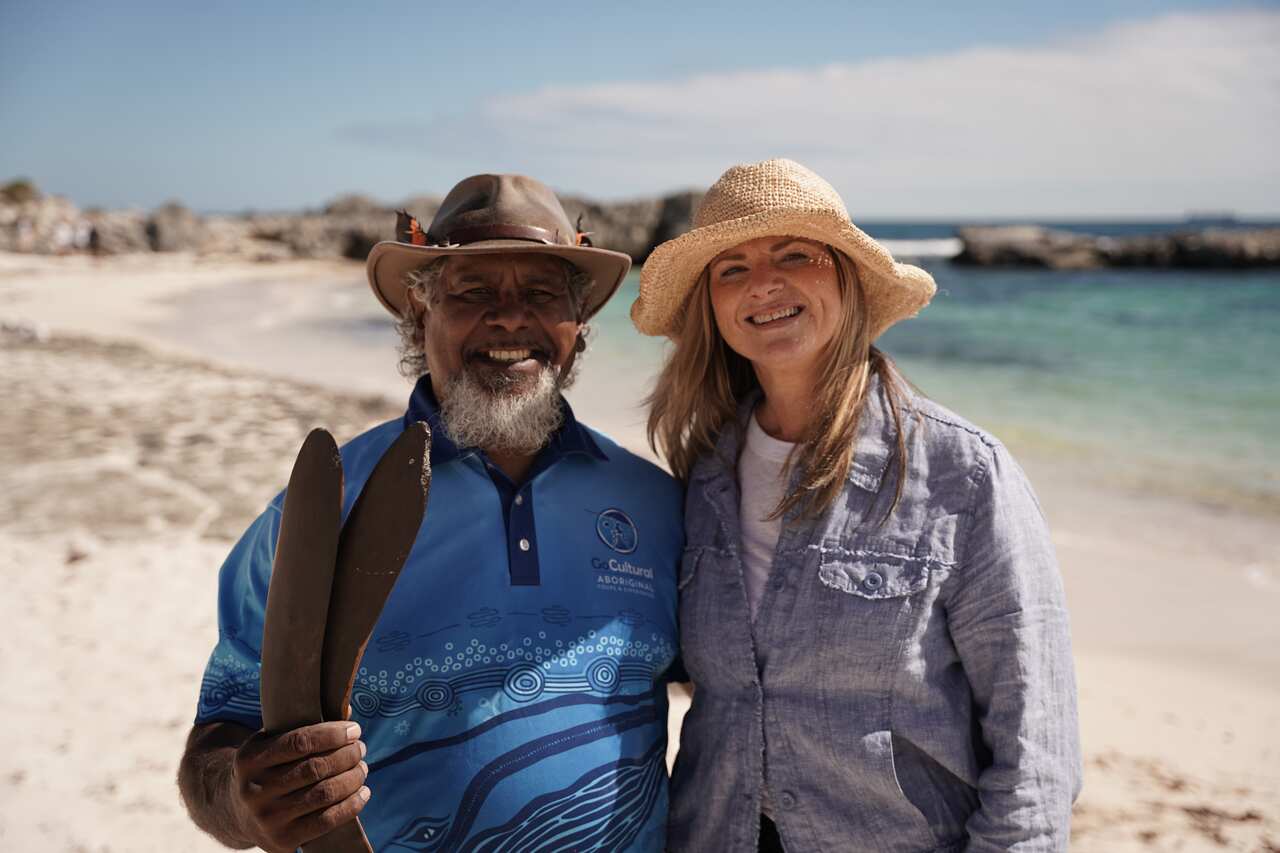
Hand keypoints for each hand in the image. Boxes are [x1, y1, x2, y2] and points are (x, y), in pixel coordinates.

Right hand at [229, 721, 369, 852]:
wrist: (236, 813)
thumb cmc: (266, 769)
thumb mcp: (269, 744)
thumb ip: (302, 726)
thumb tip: (347, 713)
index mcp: (250, 760)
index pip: (299, 742)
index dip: (332, 734)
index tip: (354, 730)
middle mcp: (254, 790)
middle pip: (315, 768)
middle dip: (347, 755)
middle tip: (360, 749)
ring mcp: (268, 818)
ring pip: (324, 794)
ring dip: (353, 778)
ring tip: (362, 768)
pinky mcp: (282, 840)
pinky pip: (326, 820)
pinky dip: (351, 805)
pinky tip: (363, 792)